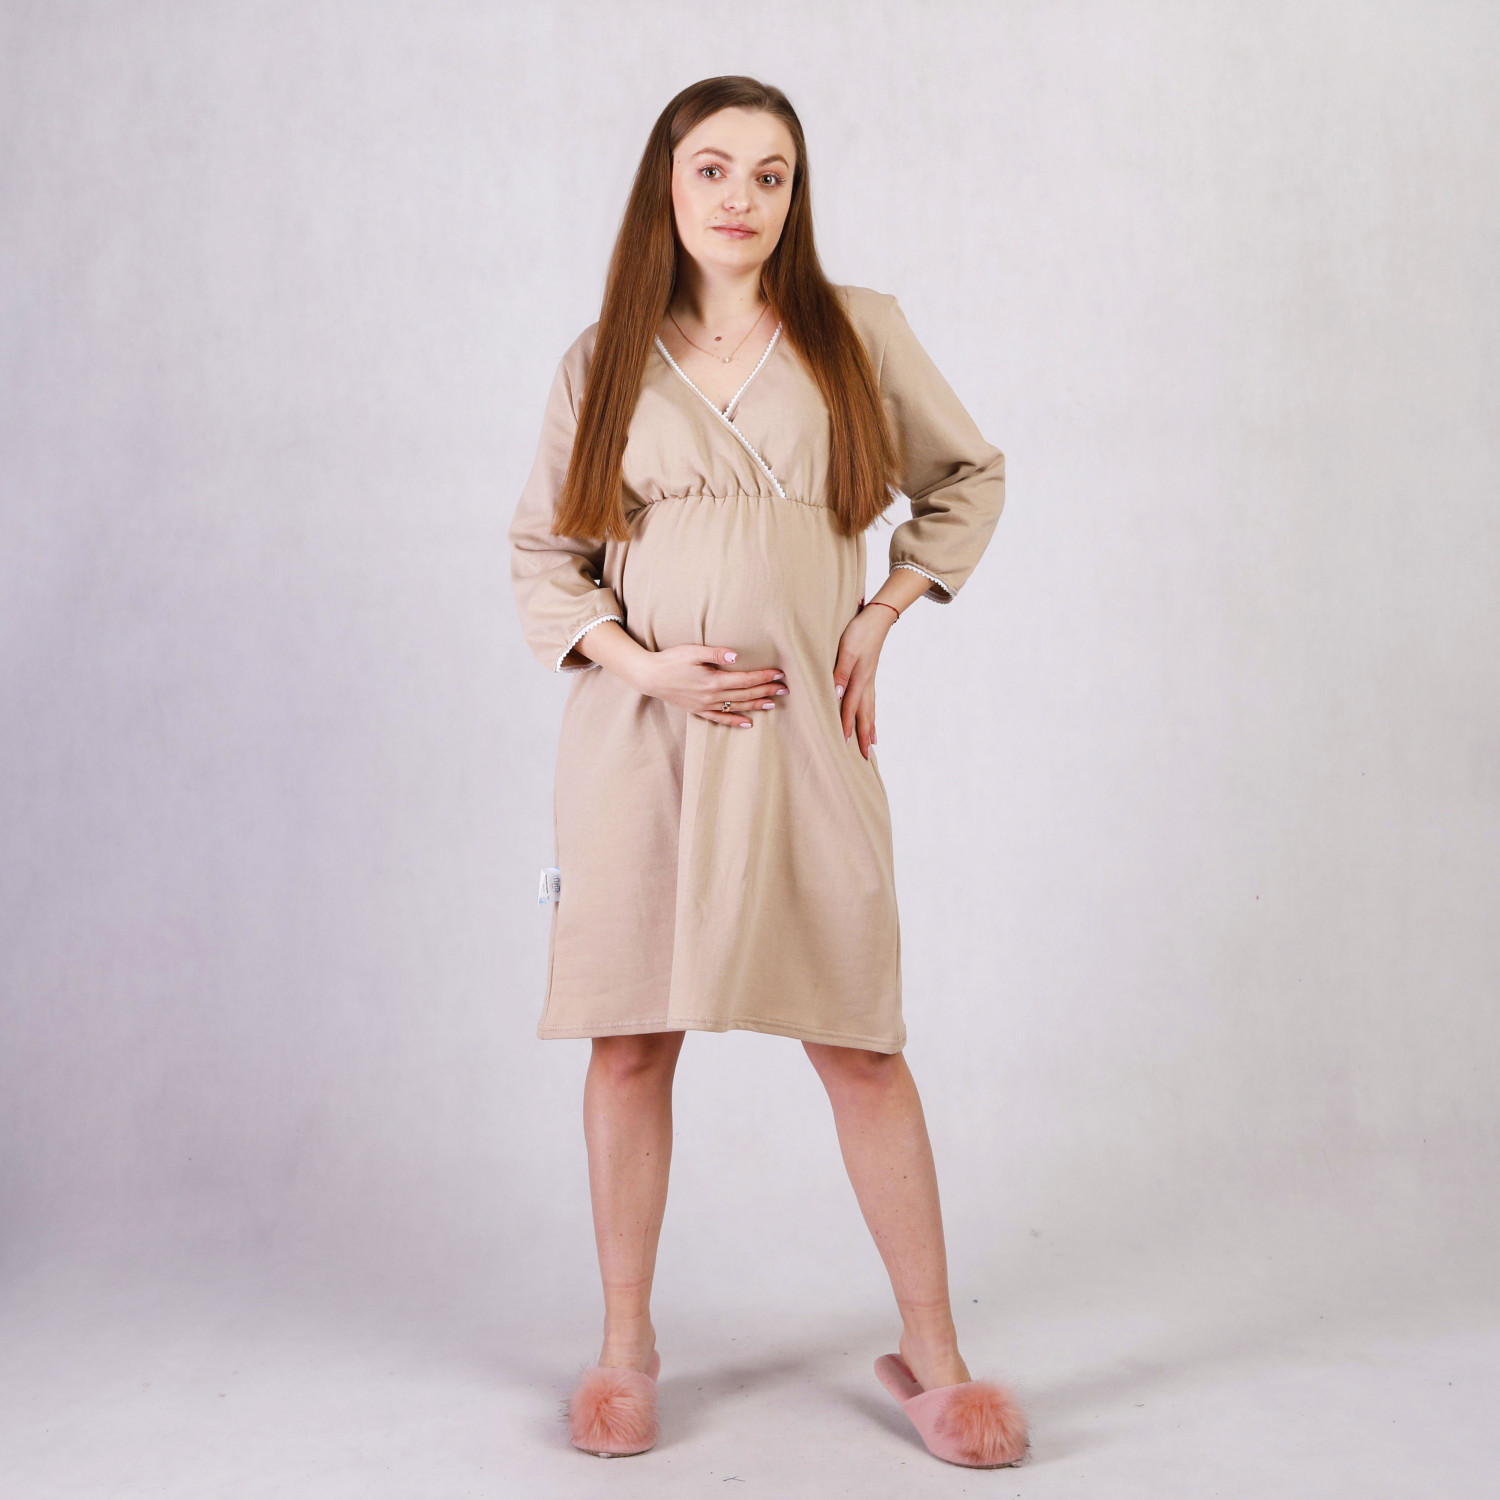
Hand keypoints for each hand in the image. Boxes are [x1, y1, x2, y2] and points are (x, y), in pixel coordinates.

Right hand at [629, 644, 787, 727]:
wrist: (650, 677)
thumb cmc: (671, 660)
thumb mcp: (692, 652)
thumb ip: (715, 654)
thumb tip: (736, 656)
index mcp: (713, 681)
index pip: (745, 679)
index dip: (763, 676)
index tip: (779, 674)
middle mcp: (711, 696)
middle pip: (745, 694)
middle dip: (766, 691)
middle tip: (784, 689)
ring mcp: (705, 705)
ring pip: (736, 707)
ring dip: (756, 706)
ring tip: (773, 704)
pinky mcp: (698, 710)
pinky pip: (720, 718)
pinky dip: (735, 721)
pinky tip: (748, 723)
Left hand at [833, 605, 895, 758]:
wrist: (878, 616)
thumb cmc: (859, 631)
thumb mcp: (847, 650)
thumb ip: (840, 673)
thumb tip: (838, 696)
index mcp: (859, 679)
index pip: (850, 709)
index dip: (847, 727)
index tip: (845, 745)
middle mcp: (866, 682)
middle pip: (865, 714)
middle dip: (864, 735)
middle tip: (865, 756)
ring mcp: (870, 678)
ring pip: (870, 709)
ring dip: (870, 726)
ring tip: (872, 743)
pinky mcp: (870, 673)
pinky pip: (871, 699)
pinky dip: (871, 712)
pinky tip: (871, 714)